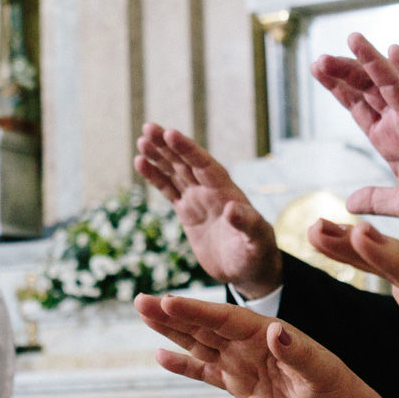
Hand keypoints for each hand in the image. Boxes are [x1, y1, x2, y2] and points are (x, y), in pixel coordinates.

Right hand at [134, 124, 282, 298]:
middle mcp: (211, 190)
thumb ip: (247, 224)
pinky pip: (168, 190)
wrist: (248, 270)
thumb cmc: (258, 254)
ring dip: (159, 156)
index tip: (170, 133)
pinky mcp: (187, 212)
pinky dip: (155, 177)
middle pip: (186, 162)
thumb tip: (232, 208)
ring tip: (142, 140)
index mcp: (227, 192)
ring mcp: (198, 199)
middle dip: (168, 145)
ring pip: (175, 172)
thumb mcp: (257, 241)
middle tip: (148, 127)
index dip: (187, 149)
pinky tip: (140, 163)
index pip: (204, 165)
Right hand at [134, 294, 398, 397]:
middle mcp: (252, 344)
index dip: (197, 310)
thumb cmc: (340, 393)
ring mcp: (244, 364)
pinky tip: (161, 357)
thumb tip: (275, 331)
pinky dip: (184, 366)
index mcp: (269, 333)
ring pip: (200, 344)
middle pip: (205, 325)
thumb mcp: (322, 372)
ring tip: (144, 315)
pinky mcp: (241, 387)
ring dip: (172, 331)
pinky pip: (207, 372)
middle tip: (140, 300)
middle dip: (173, 314)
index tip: (169, 301)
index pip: (226, 318)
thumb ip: (297, 352)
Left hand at [311, 35, 398, 240]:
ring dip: (372, 61)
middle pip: (368, 89)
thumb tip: (349, 203)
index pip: (359, 106)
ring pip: (392, 84)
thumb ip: (376, 199)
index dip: (339, 88)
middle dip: (344, 72)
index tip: (318, 69)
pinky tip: (395, 53)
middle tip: (320, 59)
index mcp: (390, 140)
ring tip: (353, 39)